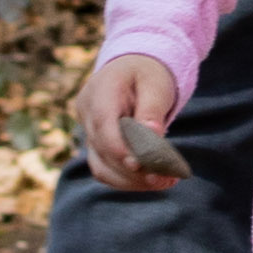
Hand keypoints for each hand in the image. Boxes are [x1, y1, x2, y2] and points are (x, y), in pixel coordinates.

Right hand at [83, 54, 183, 189]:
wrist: (132, 70)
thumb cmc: (147, 74)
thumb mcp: (155, 84)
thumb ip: (152, 109)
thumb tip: (153, 135)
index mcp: (100, 90)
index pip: (103, 124)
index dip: (120, 148)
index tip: (142, 165)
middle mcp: (87, 112)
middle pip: (102, 150)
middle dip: (133, 170)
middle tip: (166, 178)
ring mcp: (87, 131)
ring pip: (101, 167)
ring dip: (131, 181)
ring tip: (164, 182)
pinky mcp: (95, 146)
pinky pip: (106, 170)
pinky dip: (128, 180)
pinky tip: (153, 181)